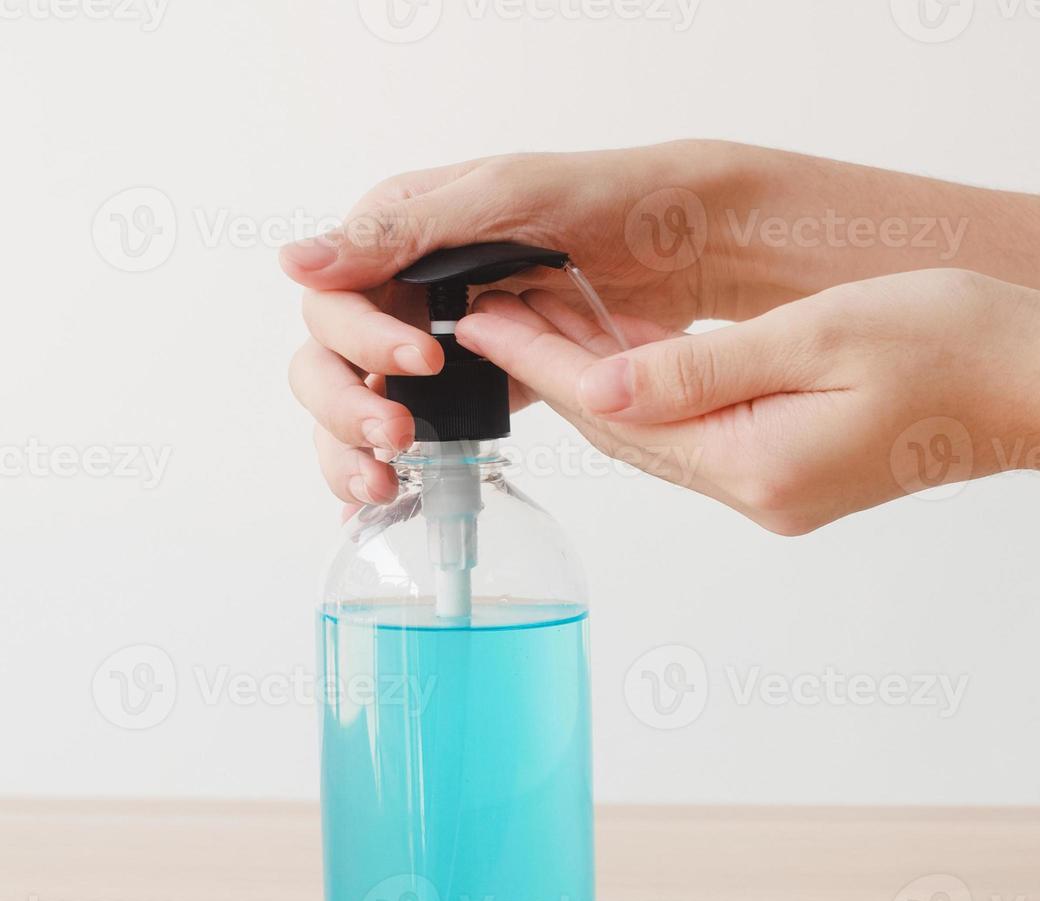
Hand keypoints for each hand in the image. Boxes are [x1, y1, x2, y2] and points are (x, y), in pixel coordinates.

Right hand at [283, 141, 749, 504]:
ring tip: (385, 487)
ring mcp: (443, 338)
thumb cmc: (600, 197)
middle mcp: (406, 287)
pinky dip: (401, 467)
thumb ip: (401, 234)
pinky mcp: (488, 380)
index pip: (332, 300)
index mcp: (395, 234)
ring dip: (357, 449)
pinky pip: (430, 424)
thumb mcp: (499, 199)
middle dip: (346, 410)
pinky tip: (391, 502)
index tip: (424, 363)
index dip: (360, 341)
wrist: (686, 237)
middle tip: (395, 442)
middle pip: (330, 360)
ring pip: (366, 402)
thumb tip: (292, 264)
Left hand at [459, 269, 1039, 533]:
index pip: (617, 410)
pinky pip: (700, 439)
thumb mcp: (822, 335)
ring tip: (539, 316)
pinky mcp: (797, 479)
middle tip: (489, 304)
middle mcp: (760, 494)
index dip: (543, 357)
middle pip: (626, 433)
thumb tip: (601, 382)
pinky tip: (629, 351)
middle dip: (554, 369)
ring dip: (599, 380)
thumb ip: (704, 365)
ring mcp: (779, 493)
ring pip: (659, 438)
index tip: (481, 312)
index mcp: (759, 463)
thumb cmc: (956, 347)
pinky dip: (655, 394)